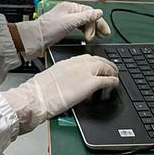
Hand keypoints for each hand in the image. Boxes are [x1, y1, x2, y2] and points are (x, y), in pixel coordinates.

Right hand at [2, 55, 118, 132]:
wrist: (37, 97)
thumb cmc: (39, 91)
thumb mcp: (51, 78)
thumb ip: (61, 77)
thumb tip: (64, 82)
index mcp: (66, 62)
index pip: (85, 57)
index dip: (95, 61)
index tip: (99, 64)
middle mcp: (76, 64)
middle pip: (97, 59)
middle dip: (106, 63)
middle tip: (112, 68)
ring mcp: (84, 73)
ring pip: (104, 67)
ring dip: (112, 70)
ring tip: (115, 75)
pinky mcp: (90, 84)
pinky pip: (106, 80)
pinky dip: (113, 81)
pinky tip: (115, 84)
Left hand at [13, 3, 110, 57]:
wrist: (35, 39)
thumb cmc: (48, 29)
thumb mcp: (69, 23)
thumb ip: (85, 17)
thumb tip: (98, 13)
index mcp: (70, 7)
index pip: (90, 11)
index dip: (98, 21)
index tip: (104, 31)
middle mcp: (69, 11)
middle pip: (88, 16)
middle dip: (96, 25)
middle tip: (103, 35)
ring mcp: (66, 19)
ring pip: (84, 22)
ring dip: (91, 29)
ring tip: (97, 37)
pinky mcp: (64, 27)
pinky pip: (79, 27)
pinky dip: (85, 31)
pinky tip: (88, 35)